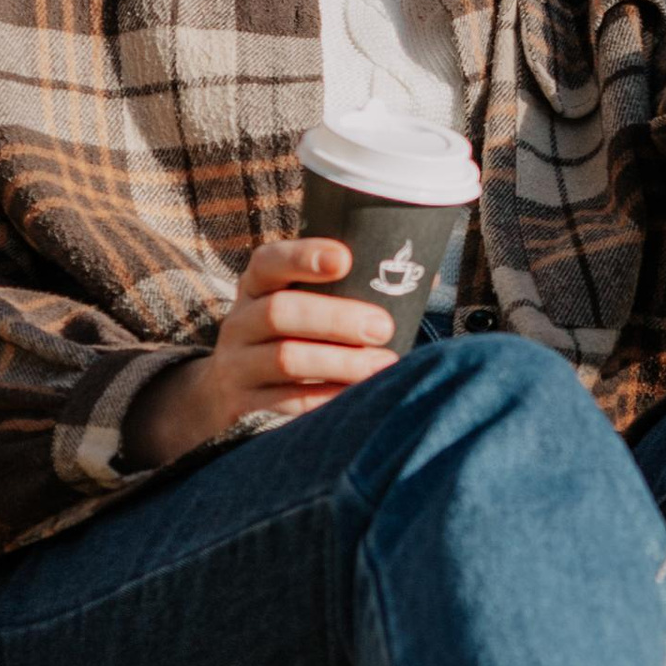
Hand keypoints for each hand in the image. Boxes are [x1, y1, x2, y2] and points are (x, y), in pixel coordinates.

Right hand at [124, 236, 402, 469]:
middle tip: (383, 327)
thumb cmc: (297, 337)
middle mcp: (240, 322)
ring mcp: (237, 366)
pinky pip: (287, 404)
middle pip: (279, 313)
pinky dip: (327, 399)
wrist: (236, 393)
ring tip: (383, 365)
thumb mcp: (304, 304)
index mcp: (258, 285)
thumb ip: (352, 287)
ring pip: (285, 359)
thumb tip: (429, 276)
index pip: (270, 261)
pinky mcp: (244, 408)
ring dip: (340, 362)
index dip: (304, 257)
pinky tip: (360, 397)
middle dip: (336, 318)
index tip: (345, 259)